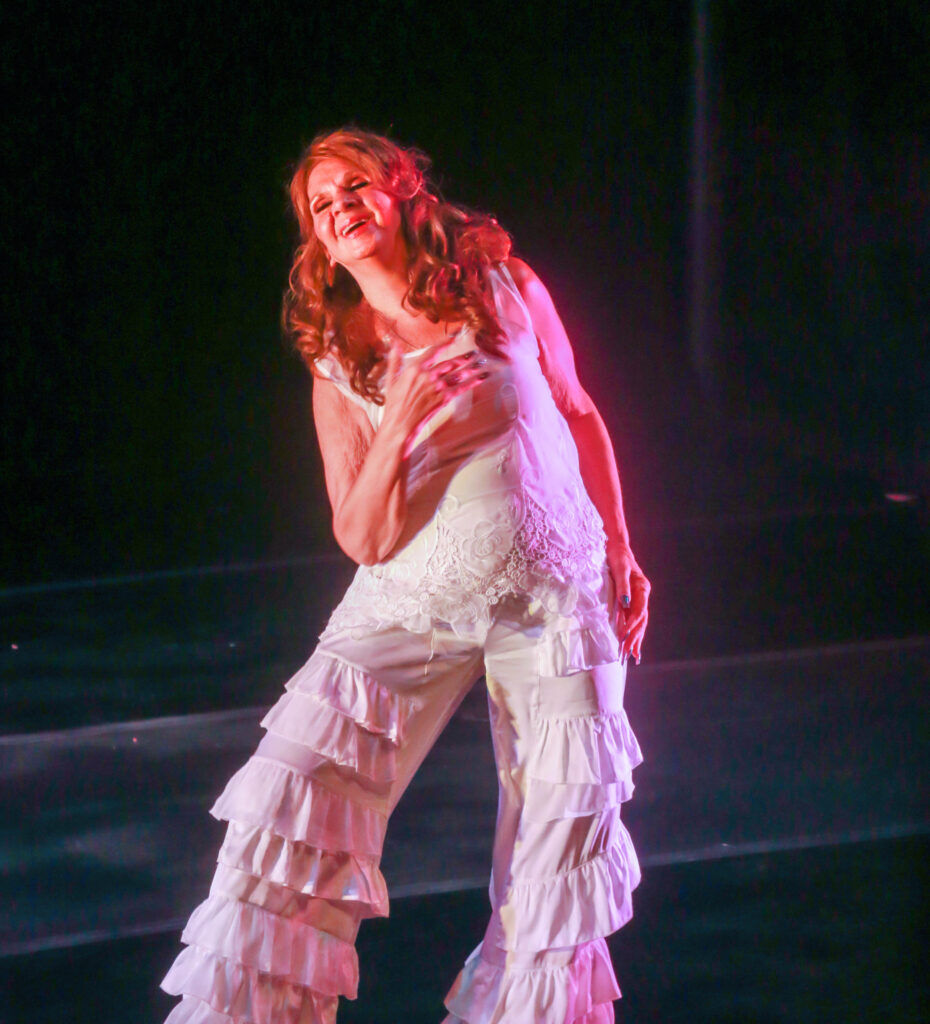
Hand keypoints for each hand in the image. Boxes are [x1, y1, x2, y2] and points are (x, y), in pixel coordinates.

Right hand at [380, 341, 488, 453]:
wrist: (400, 425)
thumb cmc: (394, 404)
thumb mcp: (391, 380)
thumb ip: (395, 361)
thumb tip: (394, 344)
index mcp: (414, 368)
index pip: (433, 351)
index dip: (446, 343)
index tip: (455, 336)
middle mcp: (427, 375)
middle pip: (450, 363)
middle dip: (464, 357)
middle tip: (474, 353)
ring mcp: (436, 387)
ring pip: (458, 373)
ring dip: (472, 367)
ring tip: (481, 361)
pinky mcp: (443, 398)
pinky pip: (461, 387)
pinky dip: (474, 381)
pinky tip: (482, 376)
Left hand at [607, 543, 650, 664]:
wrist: (617, 548)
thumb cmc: (618, 557)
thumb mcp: (620, 569)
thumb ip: (623, 586)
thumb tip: (625, 603)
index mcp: (642, 589)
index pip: (639, 612)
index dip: (632, 625)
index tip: (624, 636)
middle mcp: (642, 595)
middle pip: (641, 621)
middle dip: (635, 637)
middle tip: (629, 654)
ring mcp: (637, 599)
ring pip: (639, 623)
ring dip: (635, 638)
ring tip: (632, 655)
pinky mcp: (630, 600)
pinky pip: (632, 619)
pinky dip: (631, 631)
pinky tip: (628, 642)